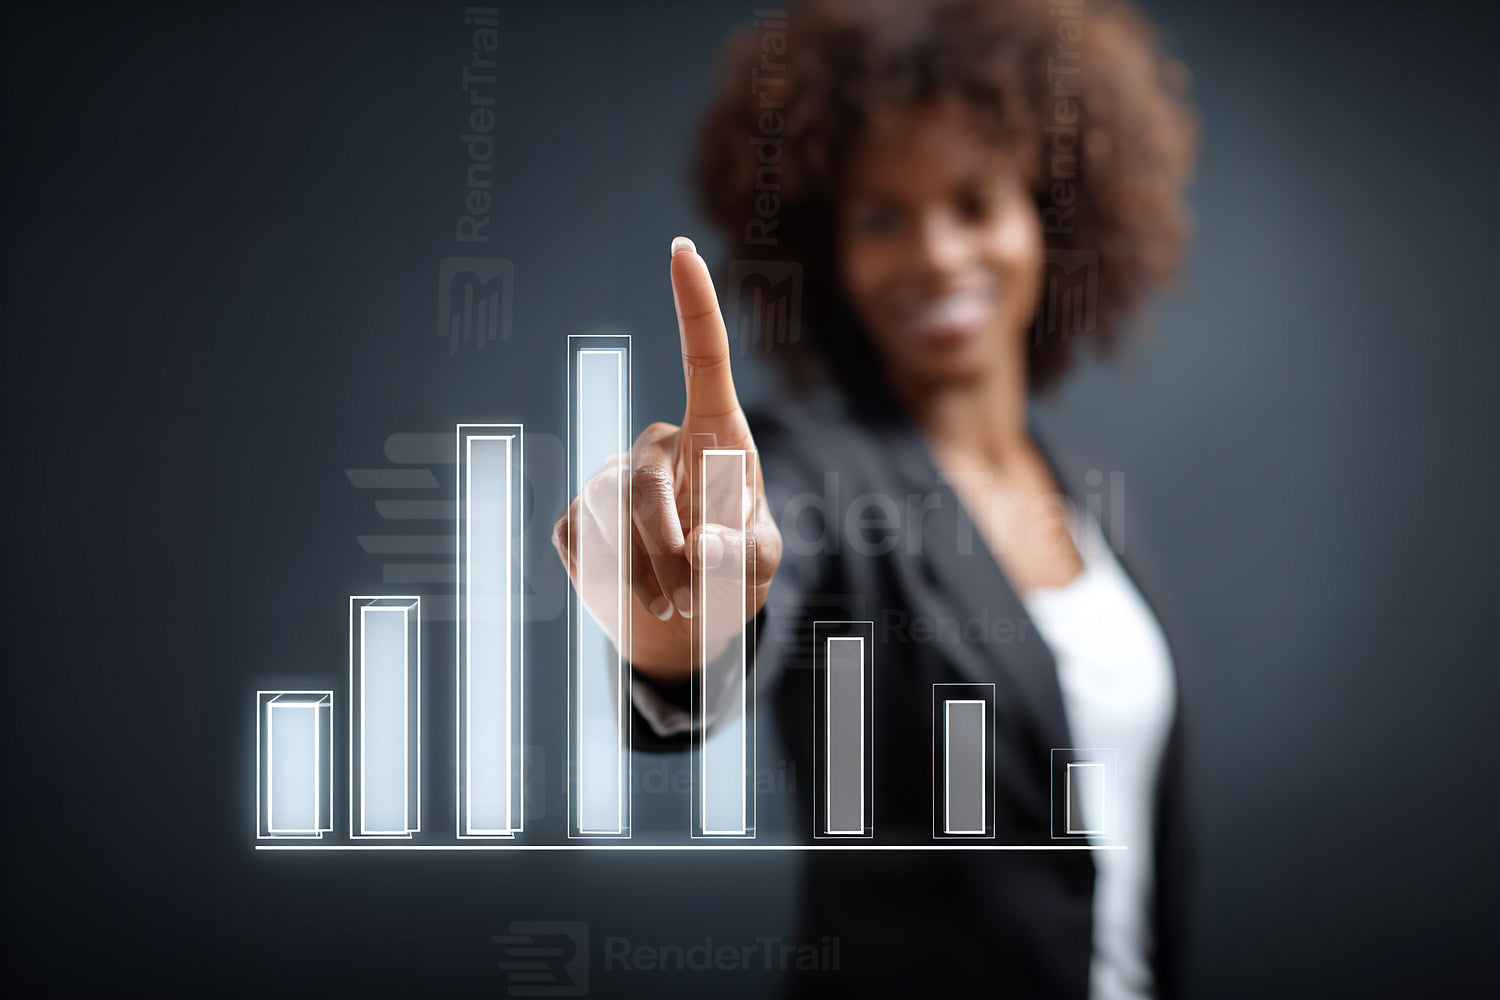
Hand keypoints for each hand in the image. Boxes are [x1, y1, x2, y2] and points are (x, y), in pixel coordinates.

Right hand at [552, 236, 782, 682]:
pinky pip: (586, 545)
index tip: (680, 249)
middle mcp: (661, 444)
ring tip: (676, 605)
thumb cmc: (731, 572)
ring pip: (612, 519)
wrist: (681, 621)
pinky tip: (639, 593)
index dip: (694, 304)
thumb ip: (742, 555)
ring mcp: (611, 477)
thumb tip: (702, 546)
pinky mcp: (576, 518)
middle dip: (668, 551)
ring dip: (648, 574)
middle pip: (646, 483)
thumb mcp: (757, 565)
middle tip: (689, 600)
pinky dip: (616, 582)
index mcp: (714, 435)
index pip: (703, 360)